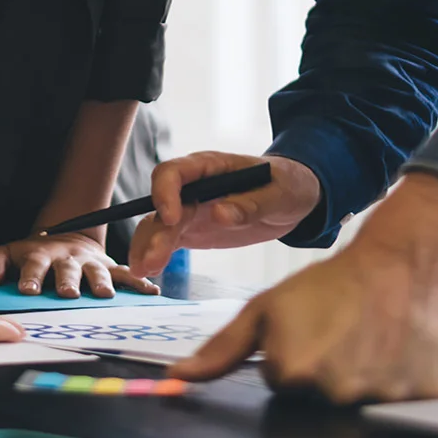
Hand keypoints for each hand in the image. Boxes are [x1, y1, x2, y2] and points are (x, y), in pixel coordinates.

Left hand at [0, 233, 158, 298]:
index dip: (31, 277)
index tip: (28, 290)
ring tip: (105, 295)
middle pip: (68, 270)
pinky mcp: (110, 268)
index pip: (34, 266)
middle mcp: (67, 259)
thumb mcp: (9, 253)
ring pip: (98, 273)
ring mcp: (91, 263)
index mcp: (41, 255)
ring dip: (101, 283)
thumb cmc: (34, 254)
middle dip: (68, 282)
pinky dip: (139, 283)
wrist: (67, 236)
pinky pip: (126, 275)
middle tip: (67, 293)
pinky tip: (150, 292)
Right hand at [126, 151, 323, 275]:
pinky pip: (168, 240)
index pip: (174, 172)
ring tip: (142, 271)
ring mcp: (190, 209)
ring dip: (148, 246)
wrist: (294, 198)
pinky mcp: (193, 229)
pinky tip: (146, 271)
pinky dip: (155, 254)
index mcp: (210, 167)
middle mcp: (192, 186)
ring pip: (159, 225)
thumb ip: (251, 204)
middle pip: (163, 206)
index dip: (165, 192)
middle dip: (155, 233)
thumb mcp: (280, 193)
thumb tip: (219, 213)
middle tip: (151, 260)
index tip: (171, 219)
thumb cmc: (288, 186)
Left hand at [166, 237, 437, 400]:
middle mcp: (336, 396)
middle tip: (340, 332)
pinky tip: (397, 346)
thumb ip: (221, 349)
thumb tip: (178, 378)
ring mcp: (383, 399)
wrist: (404, 263)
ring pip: (361, 399)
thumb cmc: (331, 283)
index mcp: (292, 376)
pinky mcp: (427, 398)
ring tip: (369, 336)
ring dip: (363, 374)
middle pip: (319, 398)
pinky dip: (402, 378)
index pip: (282, 384)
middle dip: (324, 370)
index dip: (291, 355)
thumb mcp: (265, 308)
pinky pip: (406, 398)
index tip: (310, 330)